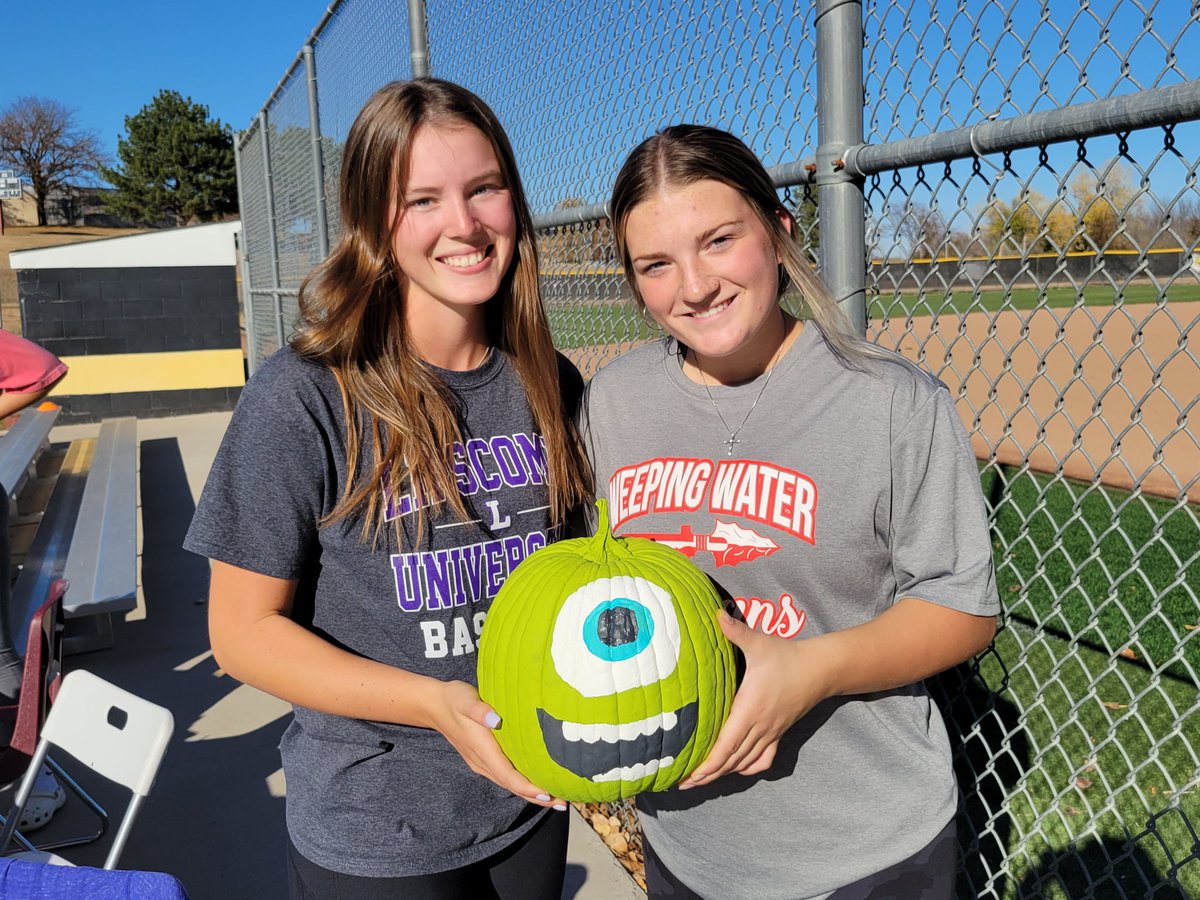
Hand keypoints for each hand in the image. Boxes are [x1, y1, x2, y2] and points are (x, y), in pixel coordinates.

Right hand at [430, 680, 566, 809]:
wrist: (434, 705)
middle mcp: (482, 761)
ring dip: (530, 792)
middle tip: (562, 803)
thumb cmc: (454, 699)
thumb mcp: (465, 699)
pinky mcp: (482, 759)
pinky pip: (505, 776)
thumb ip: (479, 709)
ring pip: (509, 783)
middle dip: (536, 796)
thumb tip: (496, 720)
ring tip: (555, 797)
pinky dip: (521, 783)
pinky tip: (534, 782)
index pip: (508, 775)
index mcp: (482, 749)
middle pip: (512, 786)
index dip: (528, 787)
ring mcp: (481, 762)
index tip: (548, 794)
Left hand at [679, 612, 832, 787]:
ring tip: (701, 781)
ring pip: (744, 762)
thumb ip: (735, 631)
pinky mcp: (779, 733)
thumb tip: (716, 614)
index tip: (690, 775)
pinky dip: (747, 768)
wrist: (820, 669)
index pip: (725, 745)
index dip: (707, 763)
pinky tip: (735, 768)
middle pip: (731, 760)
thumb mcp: (759, 642)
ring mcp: (771, 732)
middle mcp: (760, 726)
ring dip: (723, 773)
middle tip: (684, 784)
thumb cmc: (787, 656)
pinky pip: (762, 759)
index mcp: (750, 709)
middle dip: (707, 775)